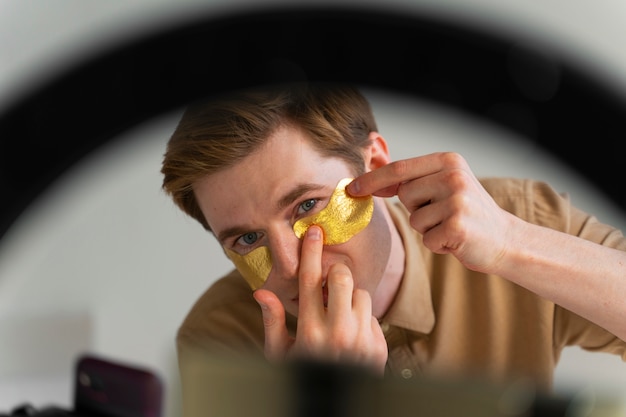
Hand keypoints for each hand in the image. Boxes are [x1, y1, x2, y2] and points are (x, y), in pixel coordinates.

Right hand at [253, 225, 387, 374]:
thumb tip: (261, 292)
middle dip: (336, 274)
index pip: (310, 281)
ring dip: (350, 299)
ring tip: (339, 318)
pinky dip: (362, 320)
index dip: (311, 252)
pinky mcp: (379, 347)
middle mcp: (338, 334)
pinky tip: (352, 336)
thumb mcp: (281, 353)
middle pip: (342, 278)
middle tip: (330, 283)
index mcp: (310, 332)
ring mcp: (362, 341)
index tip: (314, 232)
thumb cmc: (304, 374)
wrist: (336, 403)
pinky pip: (373, 316)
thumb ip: (273, 321)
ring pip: (361, 294)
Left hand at [348, 152, 516, 272]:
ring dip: (428, 229)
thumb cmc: (467, 213)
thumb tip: (368, 182)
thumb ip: (414, 180)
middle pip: (405, 195)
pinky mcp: (458, 226)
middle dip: (416, 209)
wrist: (505, 239)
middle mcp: (454, 176)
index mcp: (449, 161)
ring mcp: (457, 200)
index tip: (352, 188)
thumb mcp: (445, 185)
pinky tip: (456, 240)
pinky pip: (427, 239)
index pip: (401, 168)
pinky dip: (438, 245)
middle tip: (443, 213)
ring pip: (414, 219)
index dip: (373, 179)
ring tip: (450, 226)